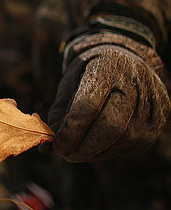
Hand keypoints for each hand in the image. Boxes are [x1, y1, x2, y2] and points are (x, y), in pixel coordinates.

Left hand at [48, 34, 169, 161]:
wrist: (124, 54)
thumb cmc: (89, 72)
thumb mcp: (69, 81)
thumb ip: (59, 112)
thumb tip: (49, 147)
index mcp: (106, 66)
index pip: (88, 106)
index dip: (71, 131)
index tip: (57, 147)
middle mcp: (134, 81)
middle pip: (111, 126)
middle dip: (85, 148)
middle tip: (67, 155)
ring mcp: (152, 98)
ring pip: (125, 139)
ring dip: (99, 152)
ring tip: (81, 151)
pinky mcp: (160, 114)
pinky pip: (137, 144)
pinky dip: (115, 151)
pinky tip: (100, 147)